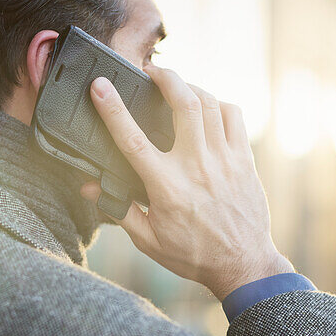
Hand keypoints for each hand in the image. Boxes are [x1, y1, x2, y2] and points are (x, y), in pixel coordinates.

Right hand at [80, 64, 292, 300]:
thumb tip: (90, 188)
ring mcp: (225, 160)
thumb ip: (119, 210)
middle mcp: (197, 167)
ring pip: (210, 103)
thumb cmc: (193, 255)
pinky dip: (218, 103)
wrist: (243, 265)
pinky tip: (207, 106)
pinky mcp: (245, 161)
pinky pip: (234, 117)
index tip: (100, 86)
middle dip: (165, 76)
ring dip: (190, 85)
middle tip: (151, 69)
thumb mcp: (148, 240)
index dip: (113, 109)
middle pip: (183, 104)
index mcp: (166, 187)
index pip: (132, 139)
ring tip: (176, 84)